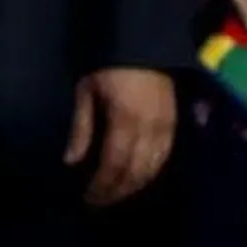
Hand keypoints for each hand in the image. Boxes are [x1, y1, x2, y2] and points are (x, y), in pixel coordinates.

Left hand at [64, 67, 176, 205]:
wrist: (145, 43)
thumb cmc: (109, 66)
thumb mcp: (87, 92)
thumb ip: (82, 127)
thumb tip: (72, 161)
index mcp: (125, 120)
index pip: (115, 164)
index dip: (102, 186)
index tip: (89, 199)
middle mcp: (149, 127)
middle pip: (136, 170)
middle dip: (118, 191)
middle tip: (101, 203)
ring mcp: (166, 124)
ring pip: (154, 165)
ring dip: (136, 184)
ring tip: (119, 194)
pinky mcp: (175, 121)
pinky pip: (166, 153)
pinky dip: (153, 170)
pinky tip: (141, 177)